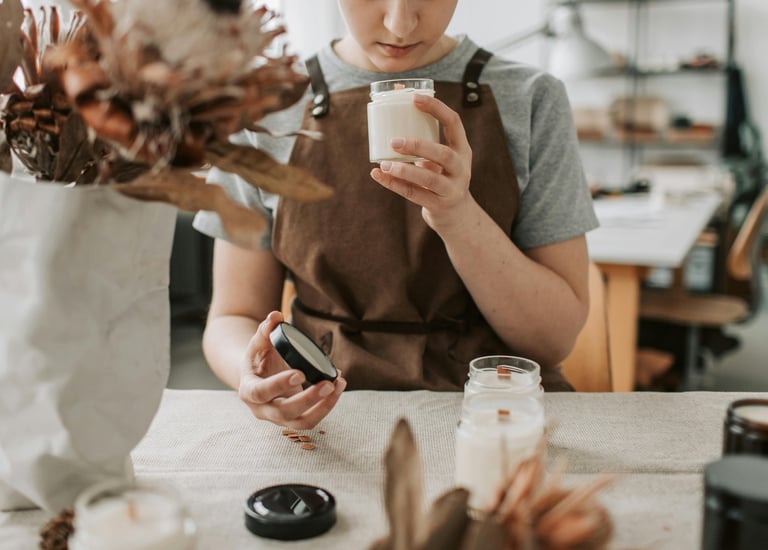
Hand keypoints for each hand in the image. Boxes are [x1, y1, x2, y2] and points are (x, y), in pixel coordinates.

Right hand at [238, 310, 346, 428]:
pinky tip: (338, 388)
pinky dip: (327, 405)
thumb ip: (265, 331)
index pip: (261, 392)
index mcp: (249, 391)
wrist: (257, 377)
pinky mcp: (294, 419)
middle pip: (285, 412)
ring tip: (339, 384)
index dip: (279, 384)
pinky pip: (312, 419)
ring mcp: (279, 418)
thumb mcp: (257, 345)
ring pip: (302, 422)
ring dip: (324, 406)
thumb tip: (275, 316)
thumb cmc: (258, 359)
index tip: (300, 373)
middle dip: (309, 399)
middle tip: (329, 383)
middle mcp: (262, 410)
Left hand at [369, 93, 475, 234]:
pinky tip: (378, 175)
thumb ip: (422, 135)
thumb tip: (395, 93)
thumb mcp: (439, 157)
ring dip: (404, 171)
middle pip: (443, 154)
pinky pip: (415, 195)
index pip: (453, 123)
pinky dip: (394, 185)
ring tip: (384, 164)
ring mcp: (452, 189)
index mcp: (462, 149)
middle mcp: (461, 168)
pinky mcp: (439, 206)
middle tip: (394, 141)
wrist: (456, 215)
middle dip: (418, 146)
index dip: (436, 108)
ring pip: (429, 179)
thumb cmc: (441, 176)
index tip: (414, 98)